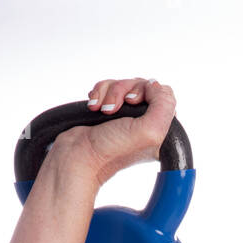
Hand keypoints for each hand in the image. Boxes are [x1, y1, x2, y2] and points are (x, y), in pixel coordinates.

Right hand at [57, 77, 177, 186]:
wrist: (79, 156)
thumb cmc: (111, 151)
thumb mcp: (149, 132)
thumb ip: (163, 106)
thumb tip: (155, 86)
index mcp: (159, 130)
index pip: (163, 95)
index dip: (147, 91)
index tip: (132, 103)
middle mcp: (144, 123)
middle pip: (142, 86)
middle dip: (123, 91)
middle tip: (113, 109)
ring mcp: (125, 117)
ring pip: (123, 85)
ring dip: (109, 92)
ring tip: (102, 110)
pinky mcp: (109, 111)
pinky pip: (107, 88)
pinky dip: (99, 93)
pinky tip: (94, 107)